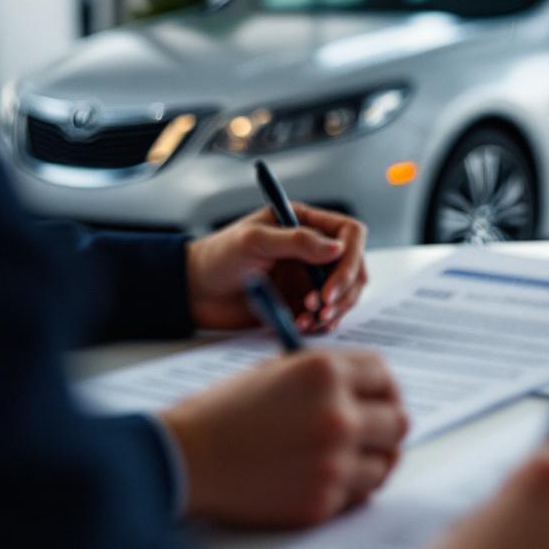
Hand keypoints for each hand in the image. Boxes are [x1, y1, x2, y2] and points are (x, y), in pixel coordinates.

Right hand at [159, 349, 407, 526]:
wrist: (184, 459)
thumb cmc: (224, 413)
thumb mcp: (275, 372)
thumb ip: (327, 377)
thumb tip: (370, 390)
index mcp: (324, 372)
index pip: (384, 375)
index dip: (384, 387)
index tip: (380, 398)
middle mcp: (338, 414)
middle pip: (399, 421)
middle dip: (386, 425)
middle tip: (371, 432)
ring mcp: (333, 461)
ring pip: (386, 463)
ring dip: (370, 460)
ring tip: (343, 458)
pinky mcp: (322, 501)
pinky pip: (358, 494)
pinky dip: (347, 488)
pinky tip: (321, 478)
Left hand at [186, 205, 367, 332]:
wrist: (194, 292)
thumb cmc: (217, 257)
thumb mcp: (253, 241)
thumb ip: (296, 242)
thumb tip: (338, 248)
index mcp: (306, 223)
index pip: (350, 234)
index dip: (350, 260)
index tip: (332, 286)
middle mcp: (314, 249)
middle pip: (355, 267)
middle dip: (344, 291)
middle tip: (320, 309)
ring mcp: (310, 277)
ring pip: (345, 294)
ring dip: (334, 310)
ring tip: (309, 319)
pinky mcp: (303, 303)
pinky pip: (326, 315)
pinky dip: (320, 324)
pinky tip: (301, 326)